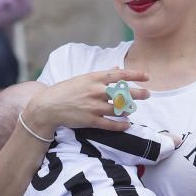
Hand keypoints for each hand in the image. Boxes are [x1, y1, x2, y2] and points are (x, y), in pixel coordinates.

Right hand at [24, 68, 150, 134]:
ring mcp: (94, 107)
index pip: (119, 75)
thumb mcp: (83, 78)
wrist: (48, 106)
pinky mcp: (91, 120)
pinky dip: (121, 125)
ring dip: (128, 110)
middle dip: (138, 93)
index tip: (147, 76)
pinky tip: (127, 125)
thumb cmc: (65, 90)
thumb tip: (116, 69)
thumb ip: (102, 75)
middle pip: (123, 92)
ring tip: (131, 110)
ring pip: (119, 109)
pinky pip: (110, 124)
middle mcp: (96, 91)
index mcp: (94, 78)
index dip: (135, 75)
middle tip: (147, 94)